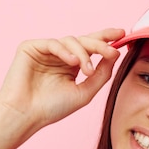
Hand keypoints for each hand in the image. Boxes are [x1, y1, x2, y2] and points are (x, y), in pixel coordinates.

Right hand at [0, 28, 124, 128]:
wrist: (25, 115)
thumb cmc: (52, 108)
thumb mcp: (85, 92)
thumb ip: (101, 75)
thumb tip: (115, 55)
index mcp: (72, 65)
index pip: (91, 48)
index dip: (106, 39)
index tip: (122, 34)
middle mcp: (60, 56)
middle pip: (84, 41)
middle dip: (100, 44)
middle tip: (112, 51)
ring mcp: (45, 51)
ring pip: (71, 40)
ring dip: (83, 53)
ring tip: (87, 70)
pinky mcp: (31, 48)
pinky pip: (53, 42)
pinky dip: (65, 51)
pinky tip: (72, 62)